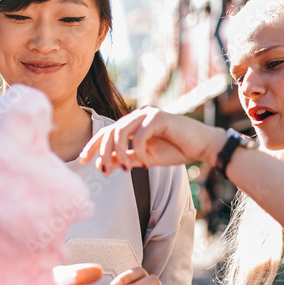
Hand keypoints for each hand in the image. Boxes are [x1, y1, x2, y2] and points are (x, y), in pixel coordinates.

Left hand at [79, 107, 224, 174]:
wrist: (202, 146)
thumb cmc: (176, 150)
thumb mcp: (145, 158)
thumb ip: (126, 158)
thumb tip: (104, 164)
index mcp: (133, 124)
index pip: (106, 132)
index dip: (92, 146)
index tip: (81, 161)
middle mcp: (138, 115)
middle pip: (109, 131)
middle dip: (101, 152)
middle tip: (103, 171)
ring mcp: (148, 114)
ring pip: (120, 131)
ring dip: (119, 153)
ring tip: (127, 169)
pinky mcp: (159, 117)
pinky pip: (139, 135)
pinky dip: (139, 151)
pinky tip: (146, 163)